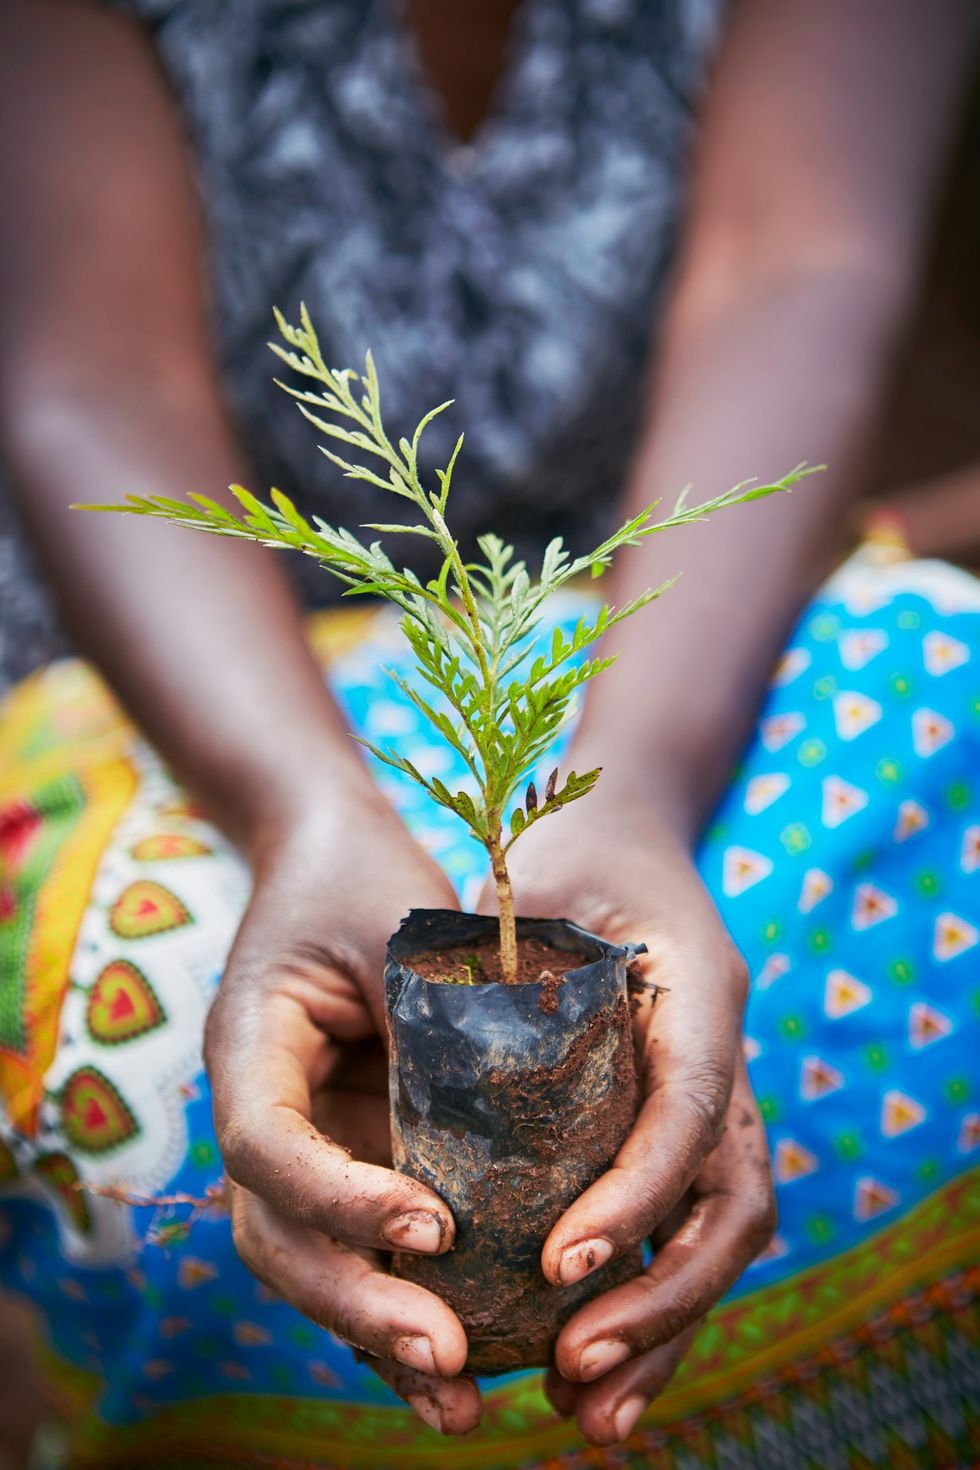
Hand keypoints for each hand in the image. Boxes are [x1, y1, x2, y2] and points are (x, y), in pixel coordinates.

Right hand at [205, 789, 482, 1435]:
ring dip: (376, 1333)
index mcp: (250, 1048)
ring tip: (460, 1400)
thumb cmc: (362, 874)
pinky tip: (468, 1358)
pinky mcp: (347, 1156)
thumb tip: (506, 1115)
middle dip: (357, 1304)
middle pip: (279, 1235)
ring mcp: (301, 1143)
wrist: (331, 854)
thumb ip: (433, 1008)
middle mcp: (263, 1111)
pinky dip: (400, 1302)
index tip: (431, 1228)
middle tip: (449, 1357)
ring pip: (313, 1260)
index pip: (268, 1146)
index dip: (339, 1197)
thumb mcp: (398, 921)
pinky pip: (362, 1245)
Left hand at [485, 795, 774, 1445]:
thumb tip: (419, 1066)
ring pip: (719, 1235)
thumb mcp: (528, 888)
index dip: (637, 1196)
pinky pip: (684, 1228)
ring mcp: (713, 1095)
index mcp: (698, 988)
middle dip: (661, 1296)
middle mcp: (720, 1053)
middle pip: (729, 1203)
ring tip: (592, 1413)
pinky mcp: (680, 1128)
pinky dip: (649, 1301)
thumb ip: (494, 965)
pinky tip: (591, 1368)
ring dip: (665, 1328)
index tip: (561, 1263)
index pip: (690, 1110)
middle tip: (577, 1369)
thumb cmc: (564, 853)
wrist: (622, 833)